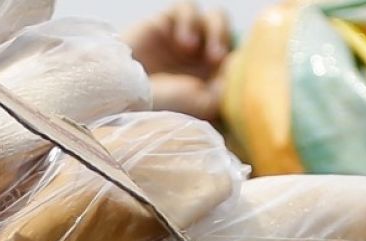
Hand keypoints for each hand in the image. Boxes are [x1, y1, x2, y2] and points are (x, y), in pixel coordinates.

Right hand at [123, 4, 231, 120]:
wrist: (120, 97)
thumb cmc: (159, 106)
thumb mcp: (201, 105)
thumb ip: (227, 88)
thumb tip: (241, 67)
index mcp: (213, 78)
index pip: (241, 56)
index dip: (245, 57)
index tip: (237, 68)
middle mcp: (201, 57)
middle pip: (233, 33)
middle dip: (228, 41)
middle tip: (215, 59)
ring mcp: (184, 39)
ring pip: (216, 16)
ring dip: (215, 30)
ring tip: (196, 50)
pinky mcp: (165, 23)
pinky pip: (188, 7)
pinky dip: (190, 20)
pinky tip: (183, 41)